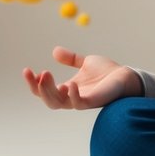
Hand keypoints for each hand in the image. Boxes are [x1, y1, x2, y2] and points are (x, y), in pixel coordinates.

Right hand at [22, 46, 141, 110]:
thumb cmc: (108, 72)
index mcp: (68, 89)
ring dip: (48, 91)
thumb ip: (71, 59)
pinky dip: (72, 96)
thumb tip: (54, 51)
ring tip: (45, 75)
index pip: (45, 91)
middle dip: (39, 88)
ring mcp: (82, 101)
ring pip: (59, 104)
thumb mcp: (85, 62)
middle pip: (48, 100)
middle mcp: (72, 97)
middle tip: (38, 73)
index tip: (27, 70)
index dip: (33, 83)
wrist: (127, 76)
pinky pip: (79, 104)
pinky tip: (69, 84)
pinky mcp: (94, 101)